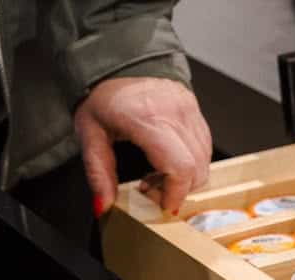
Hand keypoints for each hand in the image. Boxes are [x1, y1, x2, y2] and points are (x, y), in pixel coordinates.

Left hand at [74, 77, 211, 216]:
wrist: (119, 60)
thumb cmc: (104, 93)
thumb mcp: (90, 134)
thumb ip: (98, 172)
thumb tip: (103, 205)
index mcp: (148, 119)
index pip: (180, 167)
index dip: (175, 193)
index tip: (163, 204)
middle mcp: (175, 113)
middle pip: (196, 169)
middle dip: (179, 190)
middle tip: (154, 191)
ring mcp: (189, 110)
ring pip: (204, 160)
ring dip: (185, 177)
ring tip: (159, 175)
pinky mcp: (195, 110)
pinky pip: (204, 147)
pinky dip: (191, 163)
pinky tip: (169, 161)